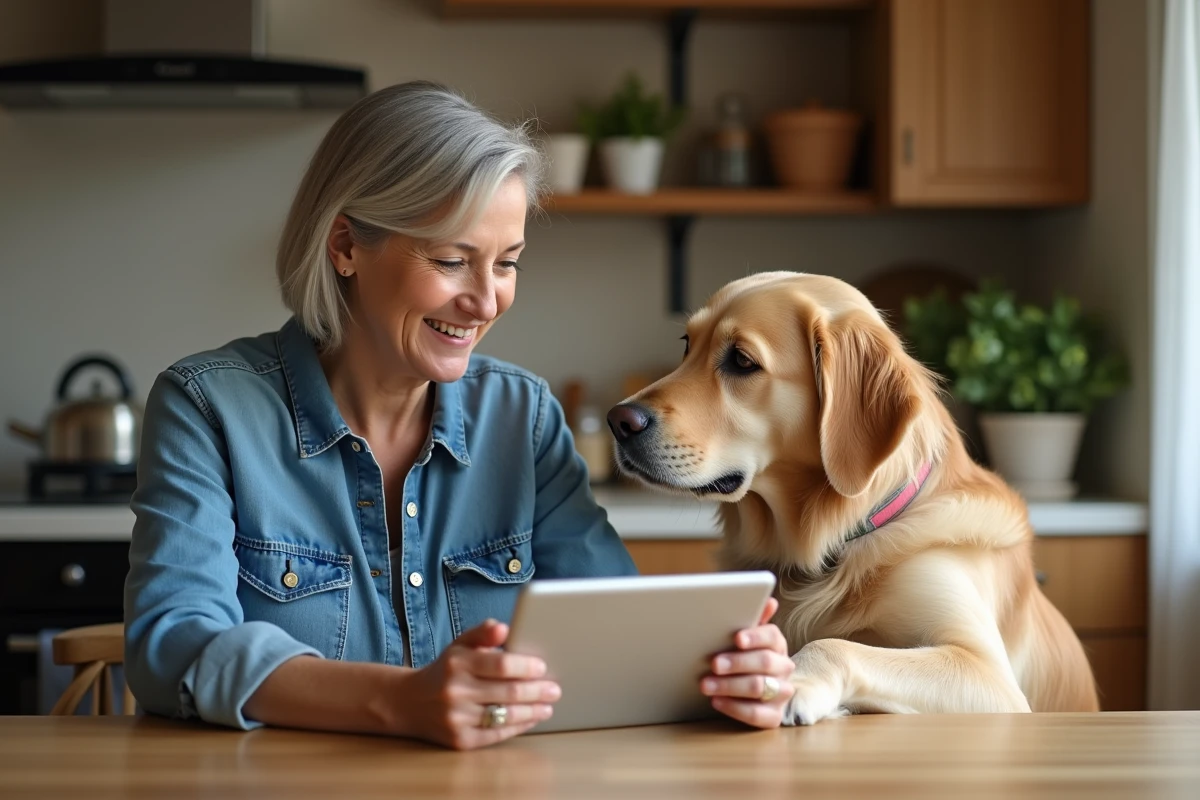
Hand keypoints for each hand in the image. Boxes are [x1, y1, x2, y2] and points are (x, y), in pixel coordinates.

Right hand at [396, 619, 560, 749]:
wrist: (409, 703)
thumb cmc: (445, 670)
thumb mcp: (459, 645)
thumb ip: (482, 633)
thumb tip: (504, 628)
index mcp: (458, 663)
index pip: (501, 664)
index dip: (526, 667)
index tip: (543, 668)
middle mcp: (455, 691)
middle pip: (508, 692)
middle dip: (537, 691)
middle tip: (554, 690)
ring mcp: (457, 718)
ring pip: (505, 716)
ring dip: (532, 711)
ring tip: (548, 706)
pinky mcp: (459, 740)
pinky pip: (496, 734)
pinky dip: (518, 727)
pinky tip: (531, 719)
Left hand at [701, 597, 795, 727]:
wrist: (751, 692)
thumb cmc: (742, 658)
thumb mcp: (744, 639)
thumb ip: (753, 619)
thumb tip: (769, 601)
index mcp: (777, 644)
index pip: (772, 636)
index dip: (755, 636)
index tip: (737, 638)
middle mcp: (784, 667)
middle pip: (765, 662)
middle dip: (737, 662)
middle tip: (713, 664)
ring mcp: (782, 693)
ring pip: (760, 688)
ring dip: (730, 686)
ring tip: (706, 684)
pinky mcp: (775, 716)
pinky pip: (757, 714)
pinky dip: (735, 708)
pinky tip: (716, 701)